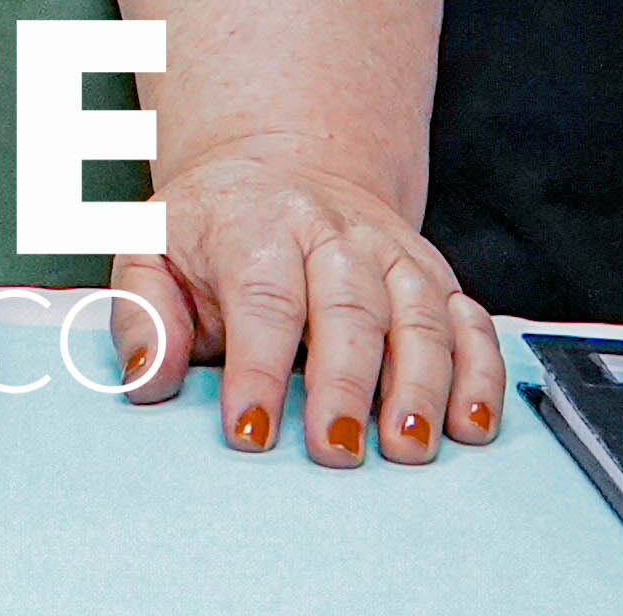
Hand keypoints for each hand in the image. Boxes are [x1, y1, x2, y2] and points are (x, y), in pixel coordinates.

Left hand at [113, 142, 500, 465]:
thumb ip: (143, 313)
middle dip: (346, 384)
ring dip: (422, 383)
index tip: (251, 434)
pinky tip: (473, 421)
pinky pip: (468, 319)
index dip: (258, 368)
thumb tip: (147, 378)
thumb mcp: (150, 251)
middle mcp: (333, 232)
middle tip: (336, 454)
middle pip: (349, 306)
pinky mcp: (432, 275)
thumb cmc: (210, 231)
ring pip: (420, 313)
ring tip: (411, 448)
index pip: (262, 297)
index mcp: (257, 223)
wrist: (279, 168)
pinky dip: (480, 369)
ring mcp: (391, 252)